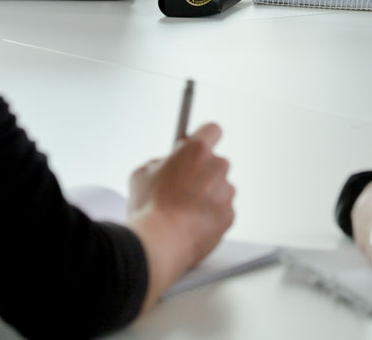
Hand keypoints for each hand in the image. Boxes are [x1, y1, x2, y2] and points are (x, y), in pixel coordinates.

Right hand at [127, 122, 235, 311]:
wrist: (160, 242)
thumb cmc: (150, 207)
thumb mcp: (142, 173)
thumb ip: (161, 162)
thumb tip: (167, 164)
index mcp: (196, 150)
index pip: (211, 130)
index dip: (203, 138)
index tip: (197, 146)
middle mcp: (217, 167)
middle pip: (215, 163)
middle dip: (202, 172)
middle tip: (182, 187)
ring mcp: (226, 192)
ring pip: (220, 188)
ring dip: (207, 196)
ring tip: (183, 211)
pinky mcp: (229, 216)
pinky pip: (221, 211)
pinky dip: (210, 216)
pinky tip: (191, 223)